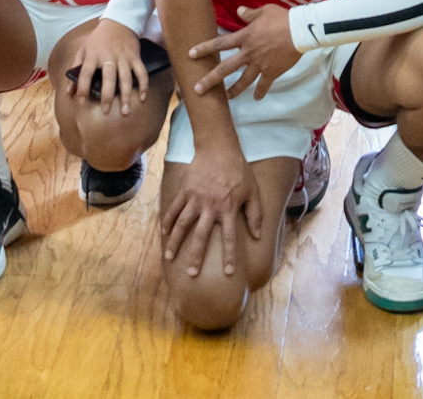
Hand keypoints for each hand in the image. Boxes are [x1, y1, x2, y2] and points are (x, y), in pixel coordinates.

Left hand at [69, 18, 149, 116]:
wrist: (119, 22)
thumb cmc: (98, 39)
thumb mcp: (83, 49)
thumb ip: (75, 69)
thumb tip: (69, 91)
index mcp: (93, 55)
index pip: (86, 73)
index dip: (82, 88)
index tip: (81, 102)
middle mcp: (109, 56)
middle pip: (108, 77)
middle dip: (107, 95)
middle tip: (106, 111)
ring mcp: (124, 57)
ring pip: (126, 78)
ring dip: (126, 95)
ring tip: (125, 111)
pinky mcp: (135, 57)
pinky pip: (141, 72)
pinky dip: (143, 85)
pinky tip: (142, 98)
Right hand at [160, 144, 262, 276]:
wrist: (219, 148)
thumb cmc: (239, 171)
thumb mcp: (252, 191)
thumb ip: (255, 214)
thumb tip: (257, 236)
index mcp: (228, 208)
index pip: (229, 238)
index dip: (229, 256)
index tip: (228, 273)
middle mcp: (210, 206)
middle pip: (201, 236)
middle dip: (196, 256)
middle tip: (191, 274)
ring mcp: (195, 199)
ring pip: (183, 224)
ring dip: (176, 242)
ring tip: (169, 258)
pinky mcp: (185, 191)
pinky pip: (174, 208)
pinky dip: (168, 221)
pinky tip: (164, 234)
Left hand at [189, 4, 298, 100]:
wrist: (299, 32)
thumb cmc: (282, 18)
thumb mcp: (264, 11)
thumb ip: (250, 14)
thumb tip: (240, 10)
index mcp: (244, 37)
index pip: (219, 44)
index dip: (204, 48)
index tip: (191, 54)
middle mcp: (248, 53)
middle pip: (225, 69)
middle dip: (210, 80)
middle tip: (197, 89)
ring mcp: (259, 65)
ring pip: (243, 81)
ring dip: (233, 91)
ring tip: (226, 98)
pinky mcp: (272, 72)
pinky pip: (264, 85)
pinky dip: (260, 92)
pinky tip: (257, 98)